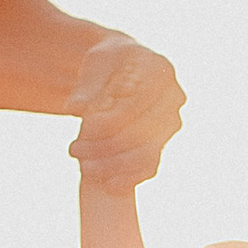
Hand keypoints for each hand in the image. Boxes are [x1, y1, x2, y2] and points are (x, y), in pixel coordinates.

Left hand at [69, 33, 183, 189]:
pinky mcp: (164, 142)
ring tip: (84, 167)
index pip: (135, 105)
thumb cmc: (108, 64)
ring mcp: (172, 122)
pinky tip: (108, 183)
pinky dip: (130, 177)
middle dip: (106, 146)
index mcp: (159, 70)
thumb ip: (87, 86)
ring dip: (114, 165)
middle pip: (141, 132)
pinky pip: (151, 166)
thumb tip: (74, 108)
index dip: (109, 123)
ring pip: (146, 153)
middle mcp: (173, 97)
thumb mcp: (96, 64)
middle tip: (74, 150)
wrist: (122, 71)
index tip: (82, 130)